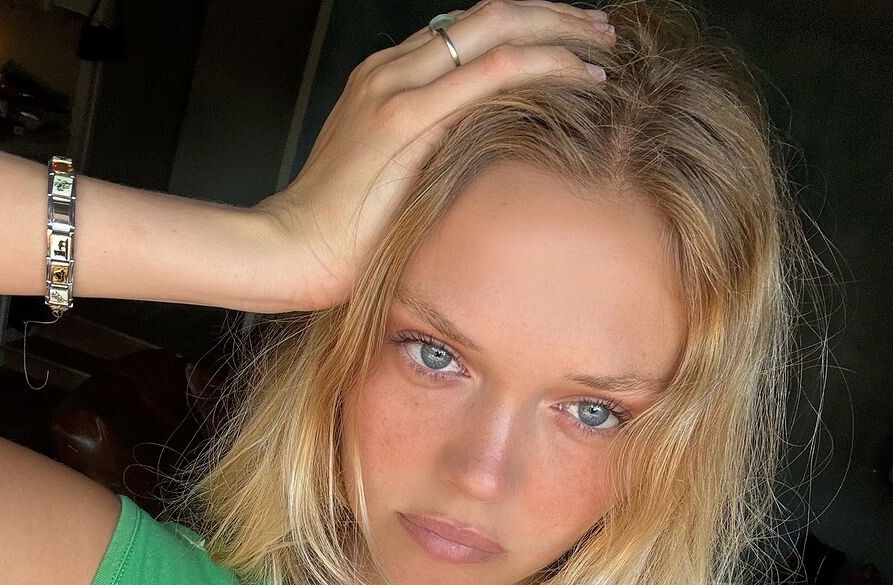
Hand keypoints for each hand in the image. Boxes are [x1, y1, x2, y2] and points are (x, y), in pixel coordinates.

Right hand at [253, 0, 615, 310]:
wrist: (288, 252)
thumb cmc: (338, 236)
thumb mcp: (394, 183)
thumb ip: (430, 156)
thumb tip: (477, 163)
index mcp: (387, 81)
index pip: (467, 33)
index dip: (525, 26)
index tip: (571, 41)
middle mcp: (391, 70)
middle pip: (487, 16)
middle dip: (554, 14)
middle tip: (603, 29)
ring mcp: (394, 88)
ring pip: (494, 31)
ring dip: (557, 30)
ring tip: (604, 45)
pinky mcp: (402, 120)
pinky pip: (487, 74)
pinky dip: (541, 66)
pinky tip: (580, 74)